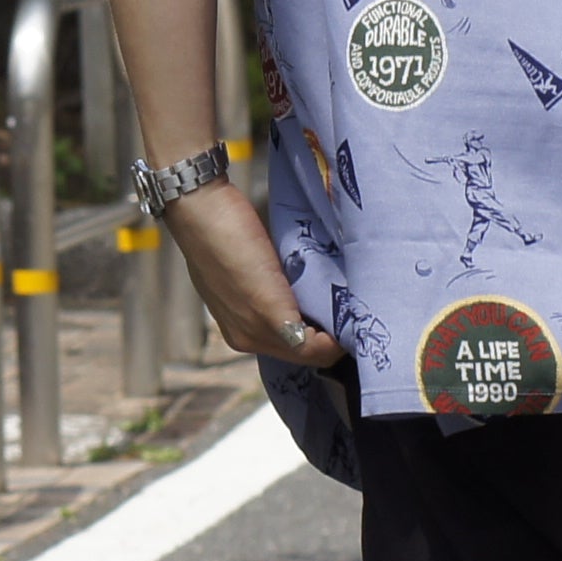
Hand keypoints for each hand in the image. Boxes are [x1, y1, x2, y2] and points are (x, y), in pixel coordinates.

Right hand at [166, 185, 343, 368]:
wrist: (200, 206)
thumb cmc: (232, 245)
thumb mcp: (264, 298)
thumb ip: (288, 330)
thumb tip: (318, 349)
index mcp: (251, 336)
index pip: (310, 354)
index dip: (337, 342)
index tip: (361, 320)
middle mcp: (245, 332)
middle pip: (301, 346)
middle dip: (328, 333)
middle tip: (355, 309)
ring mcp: (241, 311)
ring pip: (293, 328)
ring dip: (315, 319)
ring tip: (337, 298)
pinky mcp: (241, 289)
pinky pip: (282, 308)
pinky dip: (300, 304)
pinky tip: (310, 287)